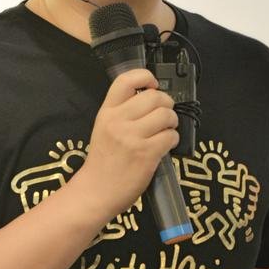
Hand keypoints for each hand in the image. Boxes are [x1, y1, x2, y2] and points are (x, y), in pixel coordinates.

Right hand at [79, 68, 178, 220]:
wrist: (96, 191)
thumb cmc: (103, 160)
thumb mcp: (104, 128)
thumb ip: (122, 112)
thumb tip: (151, 97)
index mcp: (107, 111)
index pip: (126, 80)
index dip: (146, 76)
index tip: (153, 86)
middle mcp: (119, 121)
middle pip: (155, 97)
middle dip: (166, 105)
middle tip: (164, 116)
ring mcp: (133, 137)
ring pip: (166, 115)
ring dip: (172, 122)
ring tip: (165, 131)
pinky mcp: (146, 154)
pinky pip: (170, 136)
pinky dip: (173, 140)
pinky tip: (165, 146)